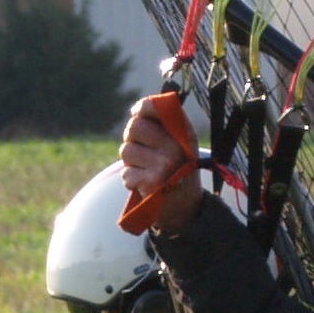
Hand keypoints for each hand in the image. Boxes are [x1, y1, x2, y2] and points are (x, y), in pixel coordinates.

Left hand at [119, 96, 202, 234]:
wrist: (187, 206)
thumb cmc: (179, 169)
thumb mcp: (182, 144)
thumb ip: (165, 125)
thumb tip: (137, 109)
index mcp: (184, 133)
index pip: (153, 106)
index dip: (141, 108)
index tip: (137, 113)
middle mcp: (175, 147)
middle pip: (134, 127)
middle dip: (133, 139)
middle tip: (144, 150)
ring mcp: (164, 166)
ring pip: (126, 151)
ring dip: (132, 162)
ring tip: (148, 169)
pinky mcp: (150, 183)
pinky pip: (126, 174)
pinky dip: (133, 180)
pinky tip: (147, 184)